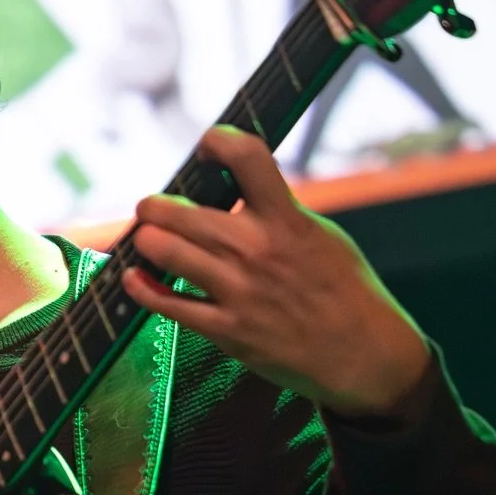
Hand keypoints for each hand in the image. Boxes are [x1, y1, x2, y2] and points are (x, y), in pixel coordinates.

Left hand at [124, 126, 430, 416]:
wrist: (363, 353)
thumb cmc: (344, 291)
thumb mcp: (322, 236)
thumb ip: (279, 214)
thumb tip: (239, 191)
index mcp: (286, 219)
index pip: (246, 156)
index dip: (217, 140)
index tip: (206, 146)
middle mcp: (257, 250)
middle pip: (183, 212)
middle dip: (156, 206)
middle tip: (151, 208)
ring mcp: (239, 291)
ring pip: (168, 253)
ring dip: (146, 240)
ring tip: (145, 237)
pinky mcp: (227, 330)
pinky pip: (169, 305)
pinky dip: (142, 289)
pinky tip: (133, 278)